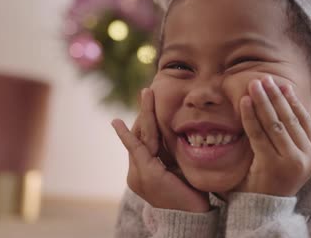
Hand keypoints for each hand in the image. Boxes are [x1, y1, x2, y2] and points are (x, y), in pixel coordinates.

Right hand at [112, 88, 209, 212]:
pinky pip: (136, 148)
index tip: (150, 104)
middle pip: (141, 136)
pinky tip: (118, 123)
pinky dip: (127, 135)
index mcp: (147, 170)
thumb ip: (172, 154)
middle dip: (145, 112)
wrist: (193, 217)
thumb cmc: (190, 195)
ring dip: (144, 114)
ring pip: (142, 137)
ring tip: (146, 94)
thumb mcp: (179, 168)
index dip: (148, 121)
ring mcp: (139, 174)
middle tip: (148, 91)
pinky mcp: (147, 174)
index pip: (145, 141)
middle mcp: (137, 172)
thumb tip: (177, 133)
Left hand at [235, 76, 310, 195]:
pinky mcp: (272, 165)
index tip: (282, 84)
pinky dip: (250, 116)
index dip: (293, 100)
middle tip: (264, 78)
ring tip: (254, 83)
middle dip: (276, 96)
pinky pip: (259, 134)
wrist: (263, 208)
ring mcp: (291, 162)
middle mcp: (307, 158)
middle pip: (290, 118)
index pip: (305, 120)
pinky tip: (244, 102)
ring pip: (275, 123)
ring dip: (263, 100)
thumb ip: (294, 137)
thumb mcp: (291, 157)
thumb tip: (290, 104)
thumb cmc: (273, 179)